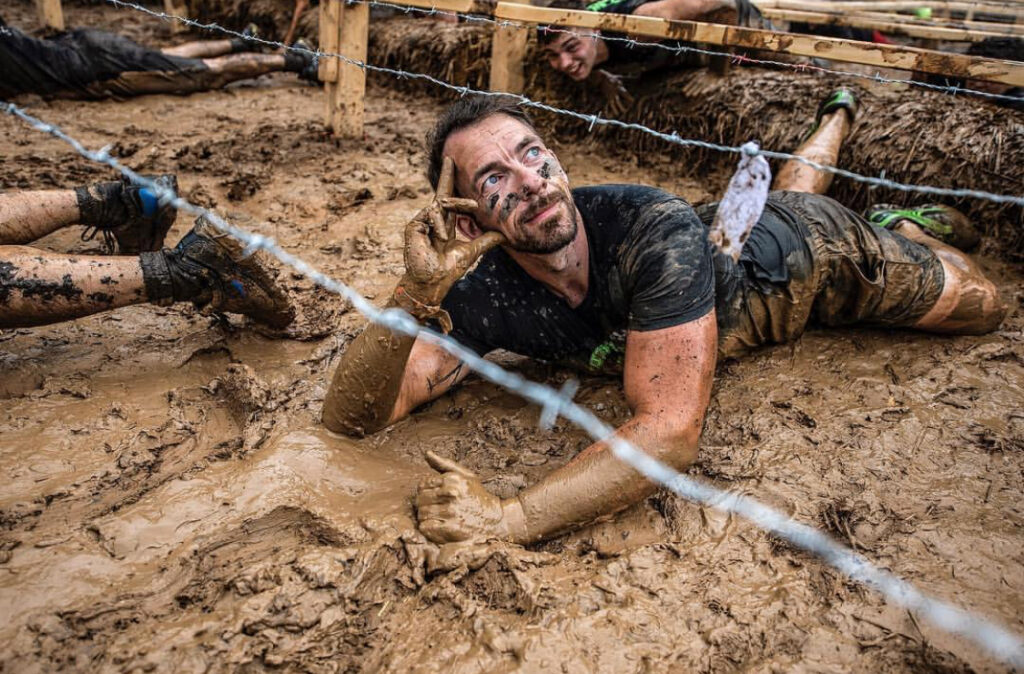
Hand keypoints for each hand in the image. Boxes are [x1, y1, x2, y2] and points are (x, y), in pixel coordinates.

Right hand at [396, 157, 504, 330]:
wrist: (433, 283)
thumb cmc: (447, 269)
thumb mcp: (471, 251)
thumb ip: (485, 241)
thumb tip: (504, 235)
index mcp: (444, 224)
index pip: (449, 200)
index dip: (451, 183)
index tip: (453, 165)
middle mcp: (432, 220)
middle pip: (441, 193)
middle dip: (446, 175)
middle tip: (451, 158)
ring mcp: (421, 222)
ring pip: (440, 204)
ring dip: (457, 206)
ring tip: (464, 217)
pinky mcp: (413, 226)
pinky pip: (430, 214)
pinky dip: (439, 224)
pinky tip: (441, 237)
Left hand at [415, 450, 525, 543]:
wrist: (496, 519)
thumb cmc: (478, 496)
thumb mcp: (466, 475)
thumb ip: (444, 464)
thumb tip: (427, 453)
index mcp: (452, 479)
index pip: (422, 485)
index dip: (424, 492)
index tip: (432, 497)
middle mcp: (451, 494)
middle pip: (420, 500)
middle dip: (423, 505)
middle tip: (434, 509)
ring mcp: (450, 512)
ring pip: (421, 514)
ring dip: (426, 518)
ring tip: (437, 518)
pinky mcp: (450, 529)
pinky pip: (425, 527)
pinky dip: (429, 528)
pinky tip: (439, 526)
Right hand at [591, 69, 633, 116]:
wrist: (601, 78)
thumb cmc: (613, 78)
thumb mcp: (622, 78)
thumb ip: (630, 78)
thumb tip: (639, 76)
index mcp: (619, 88)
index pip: (625, 94)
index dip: (629, 98)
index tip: (633, 101)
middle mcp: (614, 93)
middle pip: (619, 102)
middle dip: (622, 107)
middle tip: (626, 110)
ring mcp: (609, 97)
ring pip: (612, 106)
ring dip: (615, 110)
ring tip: (618, 113)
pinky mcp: (605, 99)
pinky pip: (605, 106)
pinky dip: (607, 111)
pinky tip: (609, 115)